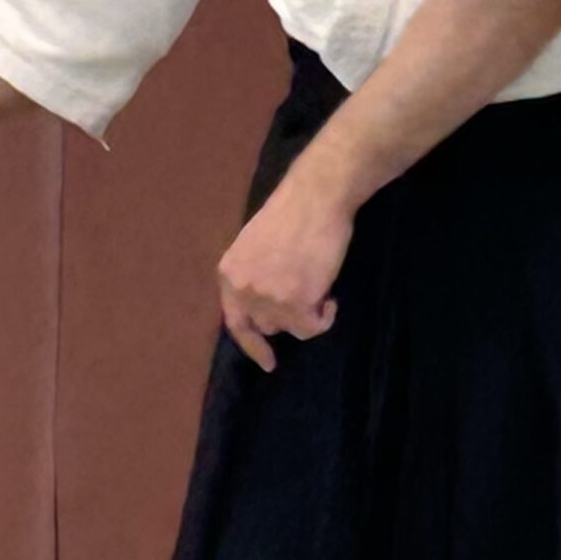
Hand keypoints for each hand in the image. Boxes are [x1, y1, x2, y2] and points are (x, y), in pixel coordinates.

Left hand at [216, 169, 351, 372]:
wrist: (315, 198)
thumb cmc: (290, 213)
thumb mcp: (254, 245)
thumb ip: (254, 275)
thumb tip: (266, 301)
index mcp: (229, 274)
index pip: (235, 322)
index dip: (252, 345)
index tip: (267, 361)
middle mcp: (243, 291)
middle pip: (268, 325)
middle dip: (287, 314)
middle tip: (307, 293)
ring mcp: (269, 300)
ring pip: (292, 327)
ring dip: (308, 312)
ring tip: (321, 286)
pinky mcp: (297, 304)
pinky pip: (313, 328)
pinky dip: (326, 317)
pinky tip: (331, 297)